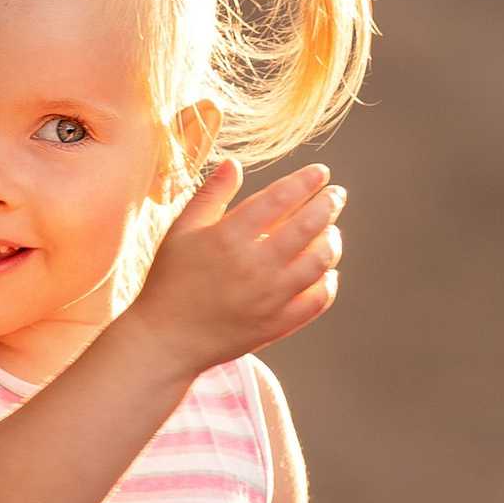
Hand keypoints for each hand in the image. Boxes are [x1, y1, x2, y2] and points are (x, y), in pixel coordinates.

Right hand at [132, 159, 342, 370]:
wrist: (167, 340)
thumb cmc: (170, 281)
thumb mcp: (181, 230)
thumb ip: (211, 194)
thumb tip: (235, 162)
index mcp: (229, 237)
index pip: (280, 198)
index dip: (305, 181)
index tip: (320, 173)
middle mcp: (255, 266)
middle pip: (308, 226)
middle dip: (328, 205)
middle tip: (337, 195)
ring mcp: (270, 298)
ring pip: (320, 262)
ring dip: (332, 241)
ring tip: (332, 230)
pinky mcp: (277, 325)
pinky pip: (318, 300)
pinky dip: (329, 283)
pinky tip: (327, 272)